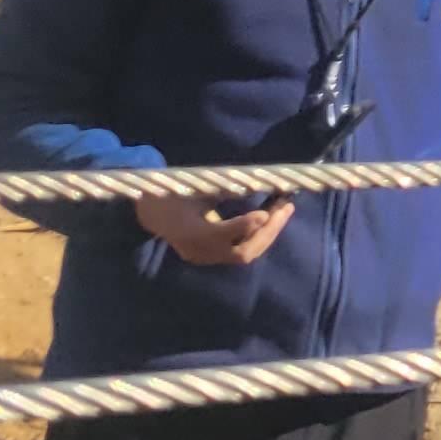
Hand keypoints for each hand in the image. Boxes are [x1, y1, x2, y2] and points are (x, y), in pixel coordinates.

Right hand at [134, 193, 292, 266]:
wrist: (153, 211)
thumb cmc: (175, 191)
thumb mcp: (194, 186)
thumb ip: (220, 188)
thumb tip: (251, 182)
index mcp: (186, 230)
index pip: (217, 236)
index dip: (242, 226)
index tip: (264, 213)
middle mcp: (197, 250)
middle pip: (240, 252)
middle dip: (267, 231)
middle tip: (287, 205)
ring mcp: (205, 256)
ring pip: (244, 254)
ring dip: (268, 233)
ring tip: (285, 208)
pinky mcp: (212, 256)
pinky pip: (240, 250)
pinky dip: (259, 236)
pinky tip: (272, 217)